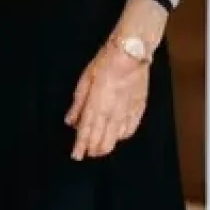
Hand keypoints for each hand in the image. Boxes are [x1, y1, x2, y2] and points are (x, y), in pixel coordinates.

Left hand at [65, 45, 149, 159]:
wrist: (130, 54)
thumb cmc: (104, 63)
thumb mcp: (85, 80)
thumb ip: (78, 104)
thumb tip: (71, 121)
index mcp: (96, 106)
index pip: (87, 131)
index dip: (81, 145)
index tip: (76, 155)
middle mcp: (112, 113)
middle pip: (102, 139)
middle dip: (93, 149)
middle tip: (86, 154)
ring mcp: (127, 113)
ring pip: (116, 138)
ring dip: (106, 146)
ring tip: (99, 150)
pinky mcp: (139, 109)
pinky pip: (130, 129)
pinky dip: (121, 136)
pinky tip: (117, 138)